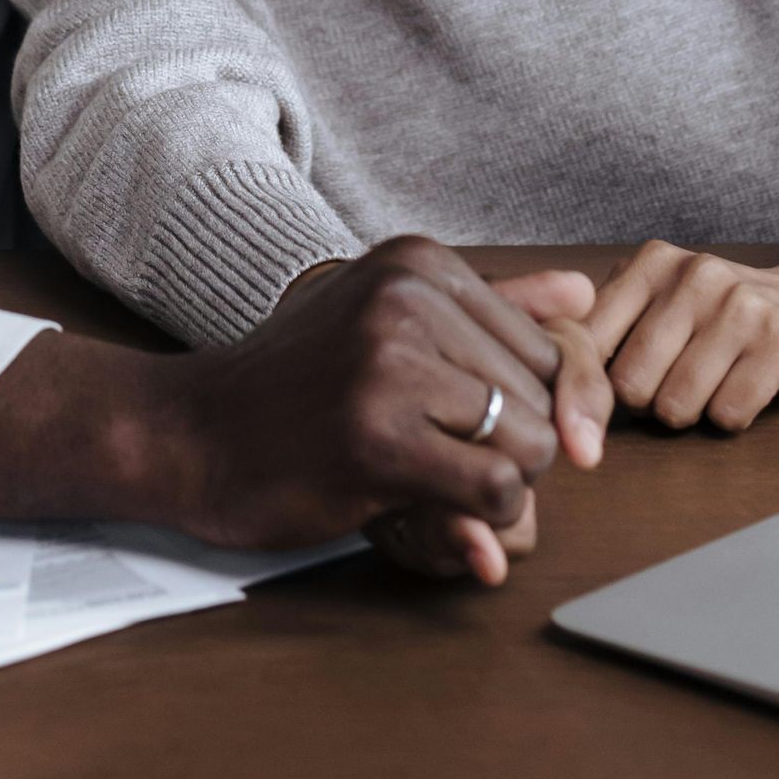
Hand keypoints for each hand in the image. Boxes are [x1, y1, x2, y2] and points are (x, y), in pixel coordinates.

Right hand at [0, 234, 610, 582]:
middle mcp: (409, 294)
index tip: (480, 432)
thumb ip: (494, 308)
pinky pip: (498, 491)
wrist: (191, 434)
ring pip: (532, 446)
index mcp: (419, 260)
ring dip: (495, 485)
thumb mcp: (390, 324)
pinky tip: (418, 499)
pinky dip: (480, 517)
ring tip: (419, 469)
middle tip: (432, 453)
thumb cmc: (297, 387)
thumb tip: (587, 294)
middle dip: (512, 448)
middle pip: (545, 399)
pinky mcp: (375, 433)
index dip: (536, 408)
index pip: (549, 347)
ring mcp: (389, 360)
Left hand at [583, 198, 778, 433]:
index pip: (585, 343)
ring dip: (693, 413)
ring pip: (678, 405)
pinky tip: (748, 388)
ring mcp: (742, 304)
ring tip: (715, 383)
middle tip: (678, 385)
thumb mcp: (660, 304)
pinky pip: (729, 414)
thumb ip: (606, 328)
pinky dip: (732, 417)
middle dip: (648, 404)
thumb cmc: (724, 317)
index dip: (586, 386)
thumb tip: (547, 380)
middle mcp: (694, 275)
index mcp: (651, 264)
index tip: (595, 406)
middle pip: (630, 385)